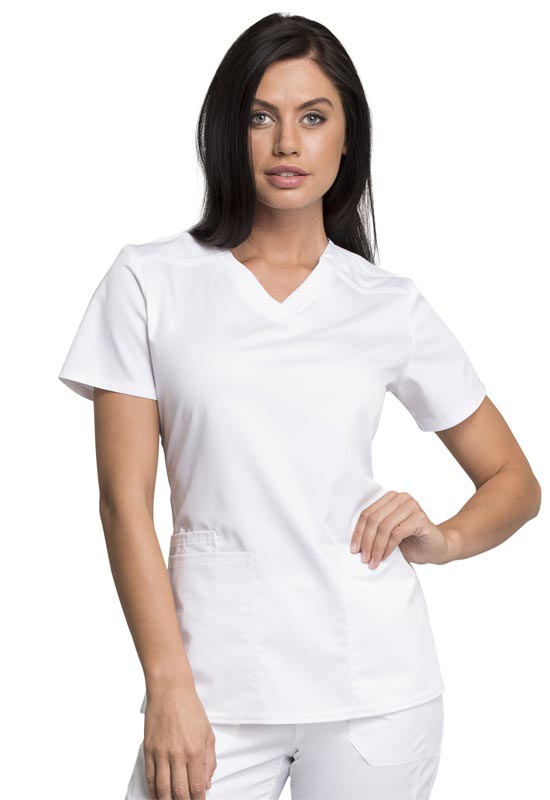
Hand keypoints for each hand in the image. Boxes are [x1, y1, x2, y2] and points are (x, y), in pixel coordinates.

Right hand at [143, 679, 215, 798]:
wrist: (170, 690)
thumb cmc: (190, 709)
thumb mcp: (208, 733)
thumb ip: (209, 760)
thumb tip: (206, 783)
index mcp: (195, 750)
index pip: (196, 786)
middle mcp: (177, 754)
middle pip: (179, 791)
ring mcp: (161, 753)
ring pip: (162, 788)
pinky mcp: (149, 749)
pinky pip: (150, 776)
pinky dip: (153, 790)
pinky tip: (157, 796)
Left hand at [349, 490, 451, 567]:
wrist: (437, 548)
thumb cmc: (411, 541)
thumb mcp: (388, 534)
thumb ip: (375, 530)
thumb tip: (355, 543)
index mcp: (391, 498)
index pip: (367, 513)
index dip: (358, 532)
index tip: (353, 549)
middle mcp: (401, 498)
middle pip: (374, 519)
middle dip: (366, 541)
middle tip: (363, 558)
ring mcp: (412, 506)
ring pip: (384, 527)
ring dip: (376, 547)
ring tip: (372, 561)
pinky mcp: (420, 518)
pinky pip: (397, 533)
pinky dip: (388, 547)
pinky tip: (384, 557)